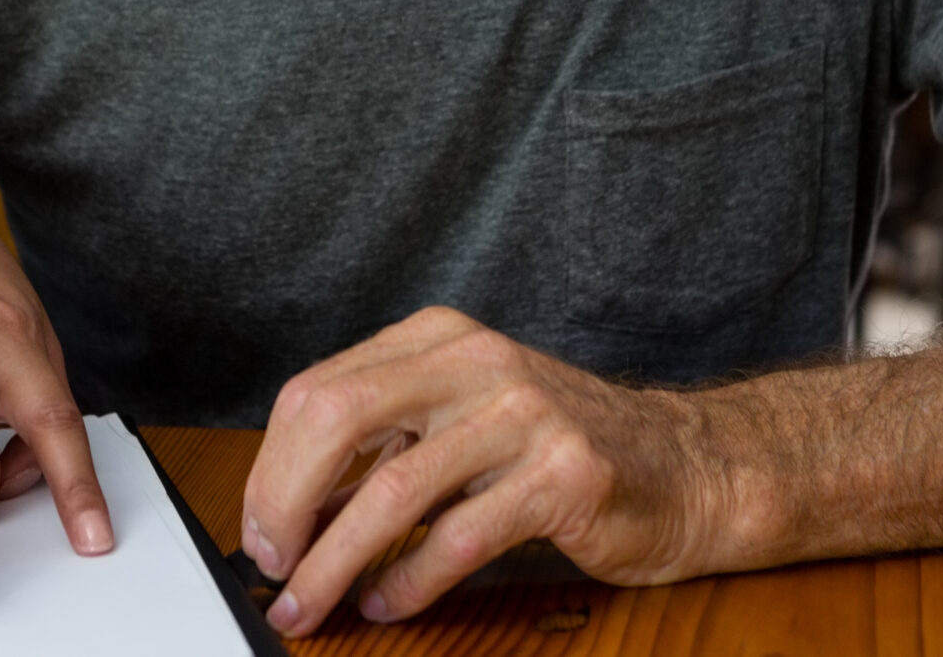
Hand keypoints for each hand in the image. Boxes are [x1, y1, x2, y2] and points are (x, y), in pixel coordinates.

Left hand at [237, 308, 729, 635]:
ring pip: (394, 491)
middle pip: (340, 419)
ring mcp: (523, 413)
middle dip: (287, 503)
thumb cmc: (557, 448)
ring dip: (336, 562)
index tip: (258, 529)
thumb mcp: (460, 421)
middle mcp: (476, 361)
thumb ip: (383, 448)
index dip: (272, 468)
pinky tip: (388, 603)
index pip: (319, 390)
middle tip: (273, 566)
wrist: (684, 466)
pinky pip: (459, 537)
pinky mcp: (563, 474)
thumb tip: (288, 510)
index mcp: (439, 338)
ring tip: (311, 605)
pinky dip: (409, 581)